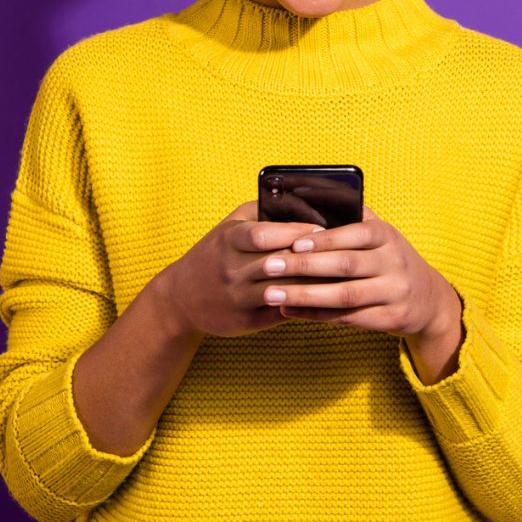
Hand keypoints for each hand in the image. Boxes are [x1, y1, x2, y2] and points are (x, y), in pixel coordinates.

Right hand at [156, 200, 325, 338]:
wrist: (181, 298)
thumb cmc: (216, 252)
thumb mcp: (231, 225)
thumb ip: (263, 211)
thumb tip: (305, 200)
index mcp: (228, 240)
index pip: (263, 235)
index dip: (294, 232)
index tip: (321, 229)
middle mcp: (230, 269)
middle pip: (277, 263)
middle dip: (310, 258)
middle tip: (341, 251)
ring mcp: (237, 298)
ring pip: (283, 290)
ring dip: (312, 283)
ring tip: (339, 275)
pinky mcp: (245, 322)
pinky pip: (281, 312)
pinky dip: (304, 305)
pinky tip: (325, 298)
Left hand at [259, 205, 462, 342]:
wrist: (429, 299)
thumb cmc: (389, 258)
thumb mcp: (380, 234)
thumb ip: (351, 218)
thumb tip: (307, 198)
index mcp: (387, 235)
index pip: (355, 234)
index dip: (325, 240)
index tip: (294, 242)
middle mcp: (394, 262)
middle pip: (346, 265)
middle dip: (304, 266)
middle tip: (269, 267)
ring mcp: (395, 292)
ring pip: (345, 296)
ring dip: (305, 295)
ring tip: (272, 294)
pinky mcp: (391, 319)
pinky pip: (349, 318)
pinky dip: (317, 315)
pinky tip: (290, 310)